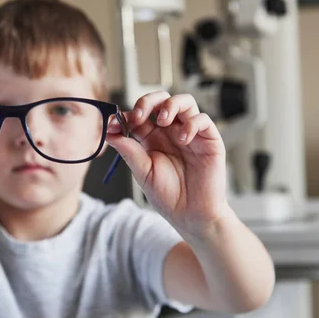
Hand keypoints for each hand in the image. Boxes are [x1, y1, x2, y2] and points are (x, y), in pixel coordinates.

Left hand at [106, 91, 229, 232]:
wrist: (191, 216)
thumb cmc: (168, 196)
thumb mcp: (143, 173)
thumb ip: (129, 151)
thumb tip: (109, 133)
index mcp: (152, 138)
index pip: (140, 115)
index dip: (126, 115)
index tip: (114, 124)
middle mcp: (171, 132)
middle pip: (161, 101)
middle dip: (147, 101)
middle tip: (139, 115)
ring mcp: (191, 134)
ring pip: (184, 102)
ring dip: (171, 105)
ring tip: (163, 121)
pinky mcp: (209, 140)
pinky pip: (203, 120)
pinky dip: (192, 123)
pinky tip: (183, 139)